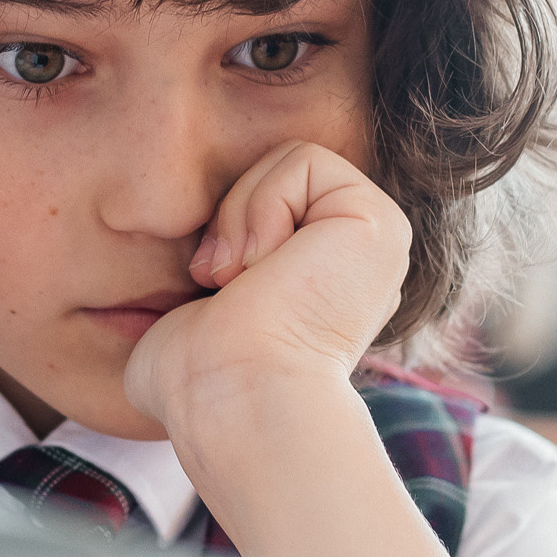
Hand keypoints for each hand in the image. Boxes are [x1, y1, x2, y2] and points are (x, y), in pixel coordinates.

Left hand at [122, 141, 409, 483]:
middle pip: (274, 174)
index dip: (225, 234)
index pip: (260, 204)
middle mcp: (355, 263)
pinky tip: (266, 265)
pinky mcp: (377, 221)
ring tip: (243, 279)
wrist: (231, 397)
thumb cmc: (196, 380)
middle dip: (232, 220)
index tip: (212, 290)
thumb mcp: (189, 318)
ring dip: (243, 217)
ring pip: (288, 161)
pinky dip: (265, 205)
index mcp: (322, 283)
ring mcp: (375, 240)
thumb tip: (178, 298)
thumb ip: (203, 285)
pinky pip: (304, 160)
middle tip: (224, 283)